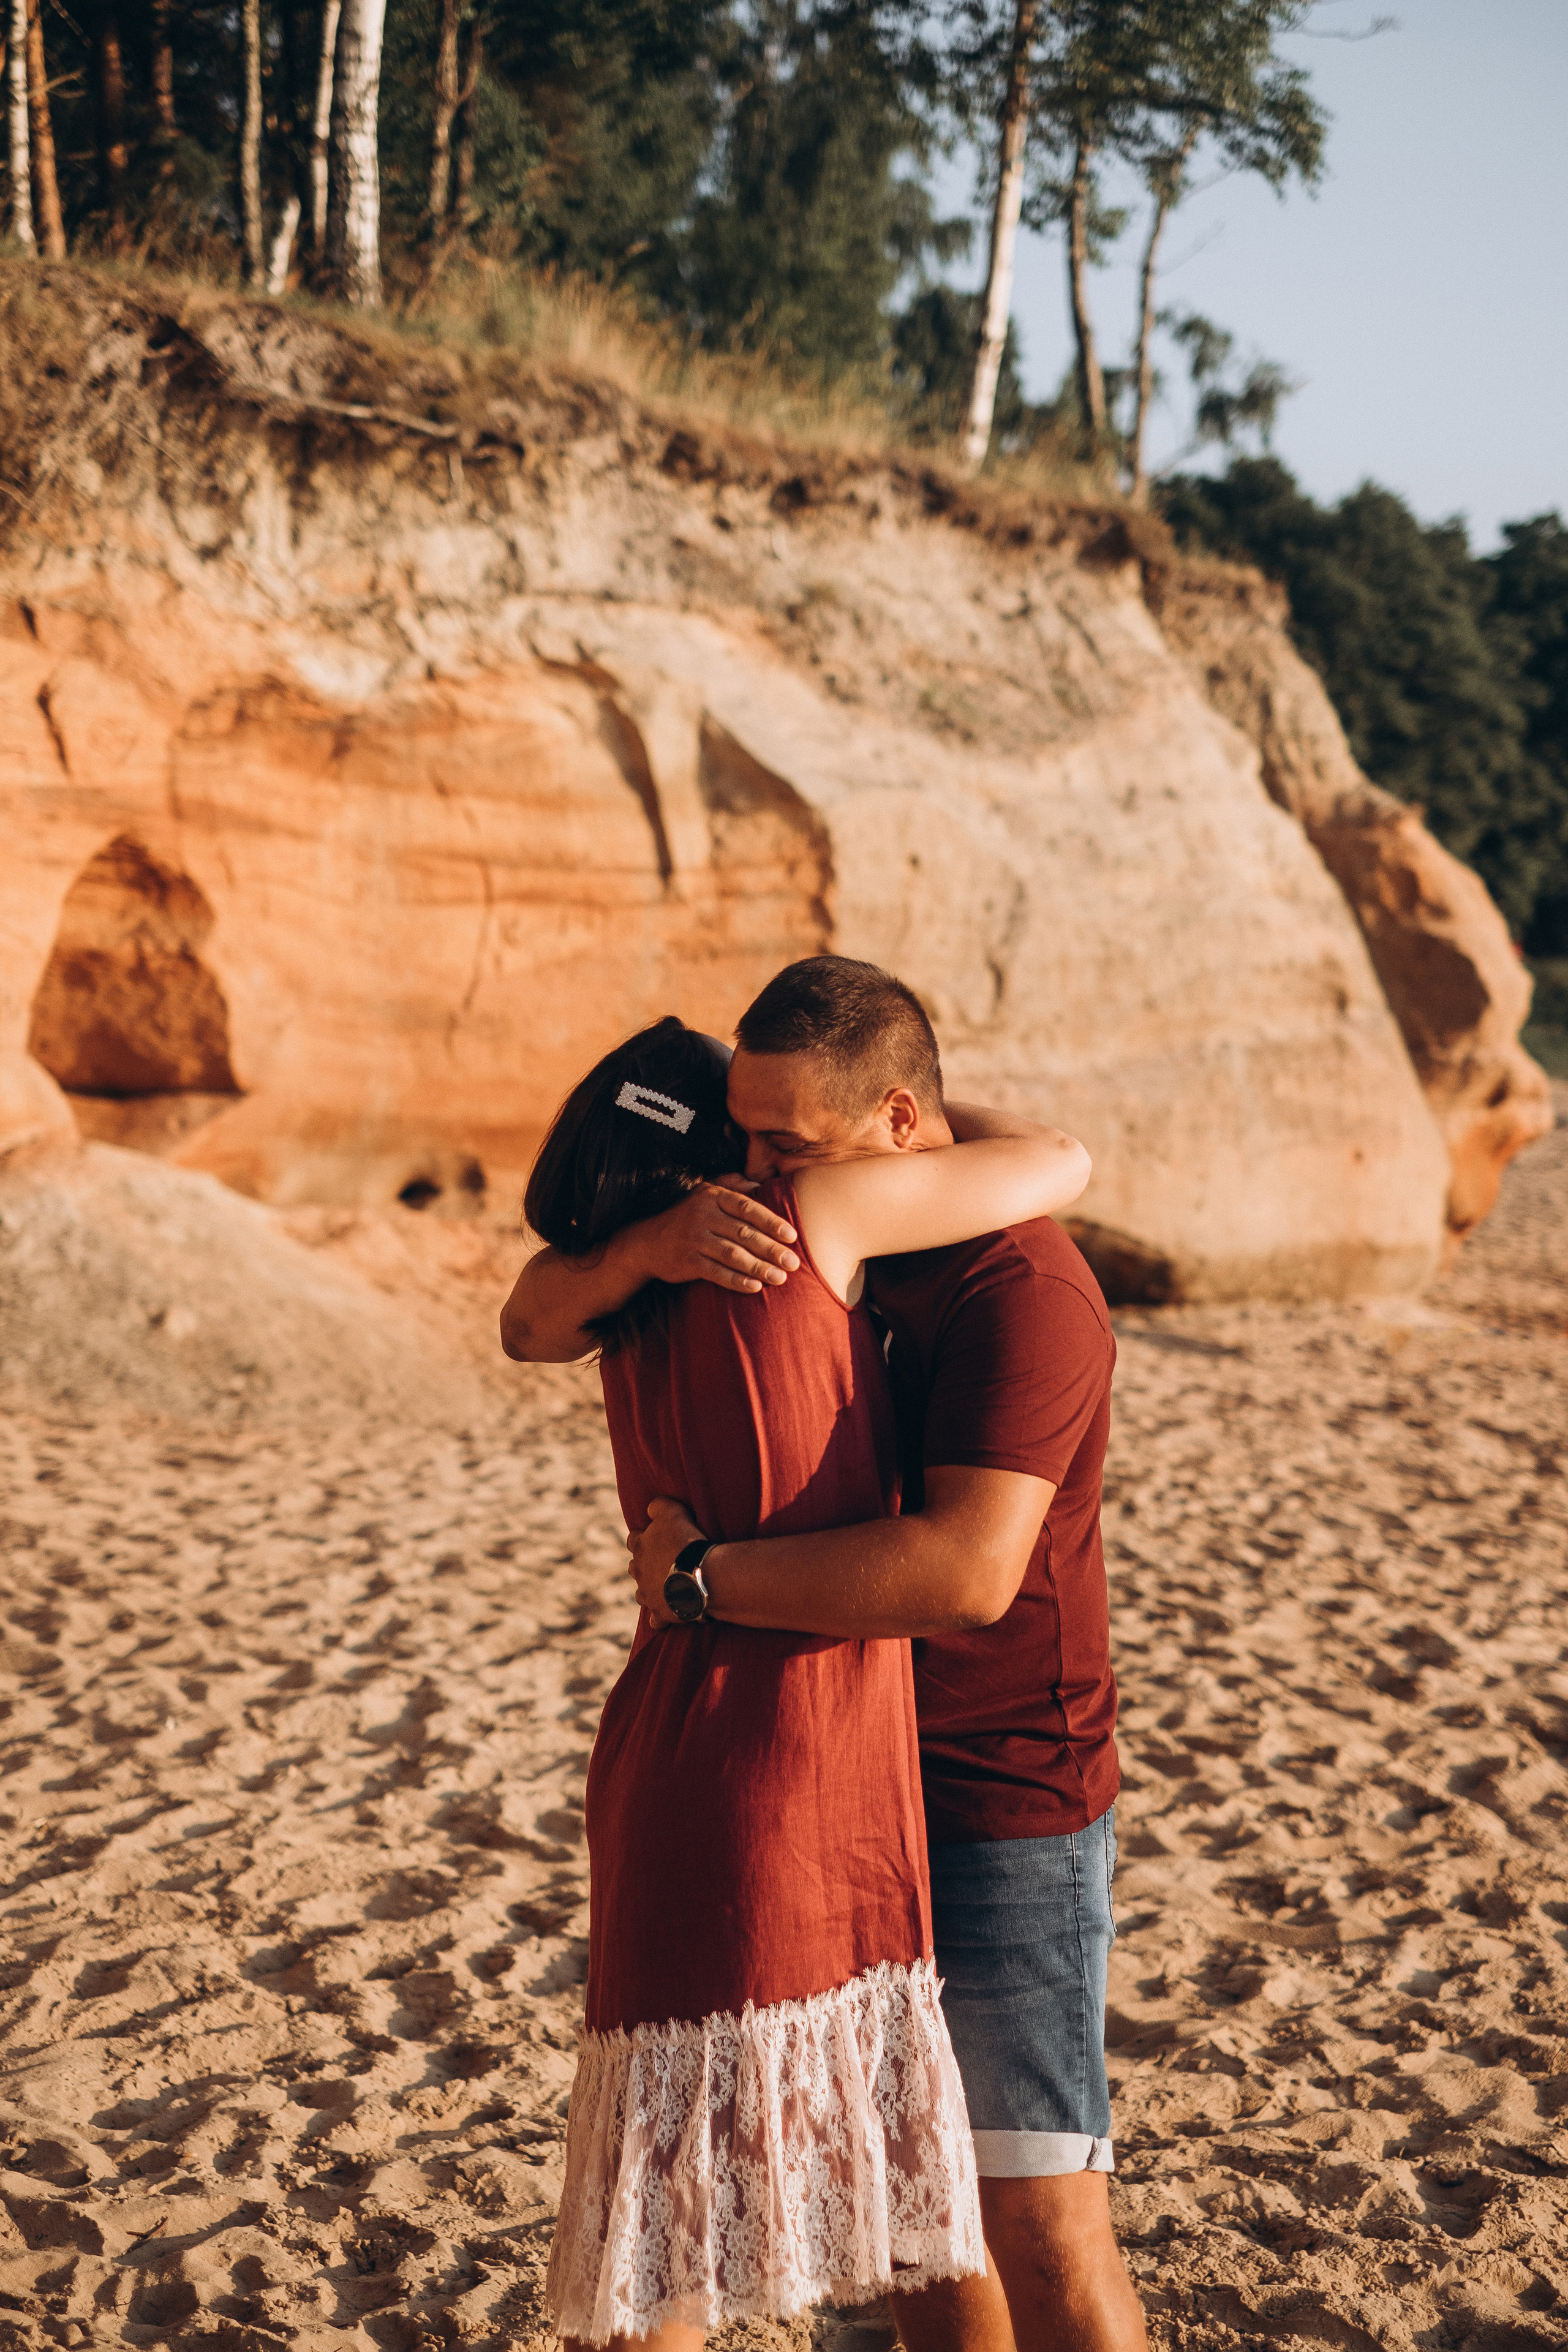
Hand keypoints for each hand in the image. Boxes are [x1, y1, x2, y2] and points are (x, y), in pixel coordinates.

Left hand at [628, 1496, 707, 1624]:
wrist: (698, 1574)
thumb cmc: (686, 1541)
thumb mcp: (673, 1512)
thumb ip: (659, 1506)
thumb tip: (650, 1508)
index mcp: (640, 1547)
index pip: (633, 1540)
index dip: (642, 1538)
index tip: (654, 1538)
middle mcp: (638, 1571)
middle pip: (634, 1567)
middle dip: (643, 1565)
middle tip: (660, 1563)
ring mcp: (648, 1594)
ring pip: (641, 1594)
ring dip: (649, 1590)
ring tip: (664, 1588)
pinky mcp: (660, 1612)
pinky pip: (656, 1620)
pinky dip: (659, 1618)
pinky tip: (666, 1617)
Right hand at [640, 1181, 798, 1293]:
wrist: (648, 1242)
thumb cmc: (685, 1216)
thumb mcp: (703, 1193)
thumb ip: (731, 1185)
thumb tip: (759, 1183)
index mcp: (712, 1196)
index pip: (747, 1208)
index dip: (771, 1222)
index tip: (792, 1236)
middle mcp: (703, 1215)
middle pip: (744, 1233)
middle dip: (771, 1249)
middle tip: (793, 1263)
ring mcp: (694, 1239)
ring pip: (733, 1255)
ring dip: (759, 1267)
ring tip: (780, 1278)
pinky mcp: (687, 1262)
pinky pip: (716, 1273)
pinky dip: (737, 1281)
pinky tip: (755, 1287)